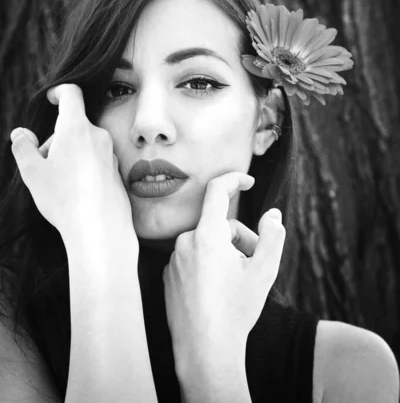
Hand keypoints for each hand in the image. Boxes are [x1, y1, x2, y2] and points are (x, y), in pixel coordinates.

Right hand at [10, 83, 135, 250]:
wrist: (99, 228)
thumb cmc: (63, 198)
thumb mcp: (32, 172)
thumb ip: (23, 148)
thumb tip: (21, 134)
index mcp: (76, 128)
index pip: (71, 94)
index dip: (59, 92)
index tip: (52, 97)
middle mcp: (97, 135)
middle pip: (73, 125)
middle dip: (55, 138)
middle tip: (43, 165)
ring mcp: (109, 152)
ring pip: (84, 143)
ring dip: (69, 153)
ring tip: (58, 182)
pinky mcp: (116, 169)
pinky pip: (95, 159)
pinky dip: (83, 166)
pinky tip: (76, 191)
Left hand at [162, 171, 285, 370]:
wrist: (205, 350)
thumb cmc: (236, 309)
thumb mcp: (265, 270)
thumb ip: (273, 235)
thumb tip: (272, 214)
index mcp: (207, 235)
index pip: (217, 191)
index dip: (234, 180)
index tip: (247, 180)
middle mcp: (185, 242)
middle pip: (219, 225)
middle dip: (240, 238)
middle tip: (254, 264)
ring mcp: (174, 260)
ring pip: (207, 243)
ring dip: (224, 254)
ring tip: (235, 283)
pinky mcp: (169, 276)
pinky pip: (193, 258)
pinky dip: (208, 265)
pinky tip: (217, 292)